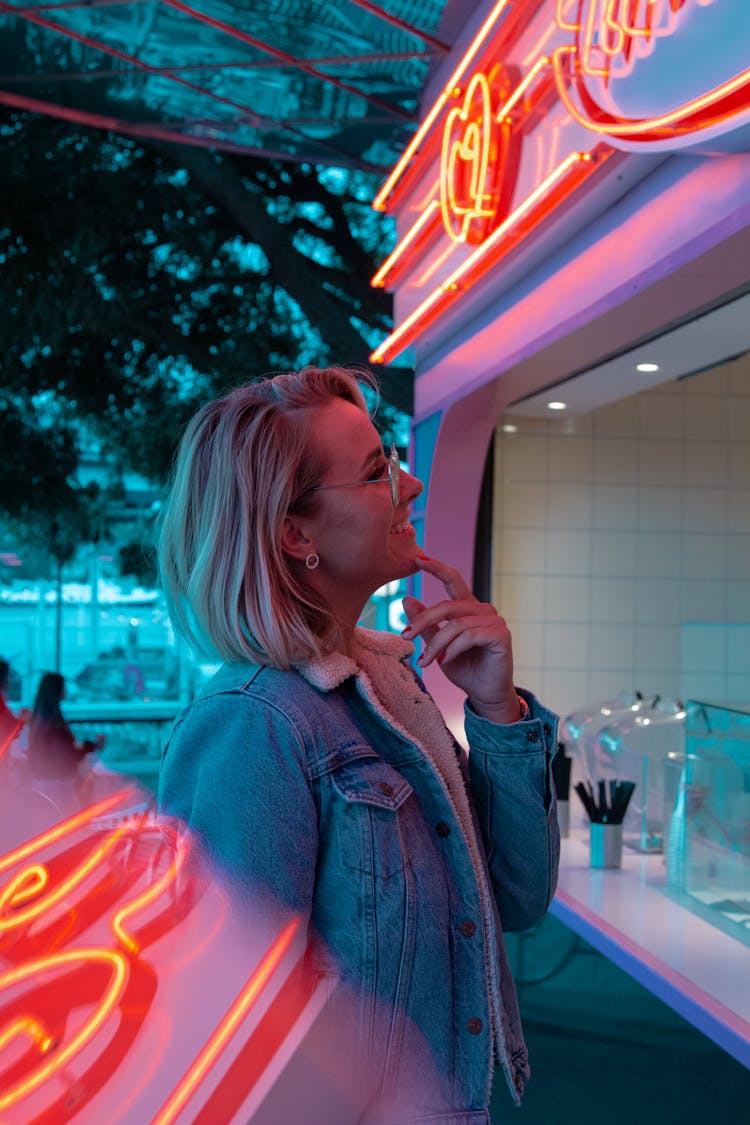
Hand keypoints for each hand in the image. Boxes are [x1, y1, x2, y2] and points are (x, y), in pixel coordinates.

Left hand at [402, 556, 520, 723]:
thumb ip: (426, 624)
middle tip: (405, 636)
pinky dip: (454, 649)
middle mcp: (483, 609)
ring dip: (436, 644)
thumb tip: (406, 599)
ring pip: (455, 624)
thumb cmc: (464, 669)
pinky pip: (469, 636)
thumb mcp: (438, 646)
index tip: (418, 558)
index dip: (437, 568)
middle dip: (423, 621)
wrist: (485, 694)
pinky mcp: (501, 634)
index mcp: (468, 608)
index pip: (453, 580)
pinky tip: (447, 660)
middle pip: (447, 606)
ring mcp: (495, 620)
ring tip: (426, 661)